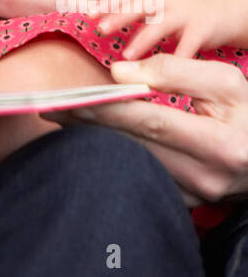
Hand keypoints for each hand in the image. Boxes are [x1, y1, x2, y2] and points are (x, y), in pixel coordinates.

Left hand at [40, 55, 247, 205]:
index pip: (152, 121)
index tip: (72, 97)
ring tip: (59, 118)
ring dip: (92, 142)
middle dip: (88, 125)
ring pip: (131, 165)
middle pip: (133, 147)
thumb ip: (176, 71)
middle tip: (48, 107)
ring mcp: (195, 198)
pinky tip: (87, 141)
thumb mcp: (227, 83)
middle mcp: (206, 178)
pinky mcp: (185, 205)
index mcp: (221, 144)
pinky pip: (139, 178)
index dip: (109, 109)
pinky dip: (111, 158)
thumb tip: (120, 72)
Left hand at [94, 0, 244, 60]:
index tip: (88, 13)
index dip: (107, 2)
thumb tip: (93, 11)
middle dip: (119, 15)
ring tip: (126, 55)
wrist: (227, 3)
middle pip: (140, 4)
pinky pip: (188, 46)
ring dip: (143, 39)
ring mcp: (186, 12)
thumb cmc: (184, 5)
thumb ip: (130, 4)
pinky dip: (176, 58)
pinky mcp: (203, 29)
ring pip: (161, 25)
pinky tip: (164, 72)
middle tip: (100, 28)